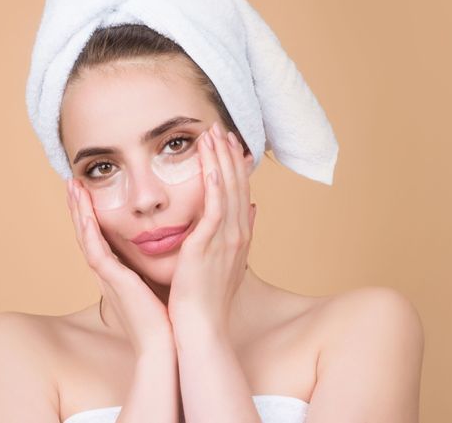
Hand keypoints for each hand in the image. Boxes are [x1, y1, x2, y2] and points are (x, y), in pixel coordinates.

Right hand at [66, 178, 173, 354]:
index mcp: (117, 273)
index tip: (88, 191)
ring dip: (78, 211)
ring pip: (86, 237)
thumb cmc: (165, 319)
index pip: (100, 236)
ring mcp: (107, 277)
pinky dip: (88, 231)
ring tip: (72, 187)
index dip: (91, 213)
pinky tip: (84, 213)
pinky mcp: (114, 282)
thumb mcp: (157, 285)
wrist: (166, 345)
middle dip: (78, 207)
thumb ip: (154, 268)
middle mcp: (107, 273)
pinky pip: (95, 251)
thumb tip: (168, 249)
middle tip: (72, 181)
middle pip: (86, 232)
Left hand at [167, 121, 256, 339]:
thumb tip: (251, 209)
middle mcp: (237, 232)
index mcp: (240, 235)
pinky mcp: (209, 244)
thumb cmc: (207, 297)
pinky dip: (214, 185)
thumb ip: (238, 234)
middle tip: (221, 127)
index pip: (240, 191)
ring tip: (212, 135)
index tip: (230, 143)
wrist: (201, 324)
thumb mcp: (228, 262)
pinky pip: (214, 208)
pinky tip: (211, 166)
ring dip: (220, 160)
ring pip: (226, 190)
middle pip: (236, 184)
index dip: (235, 165)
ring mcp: (225, 238)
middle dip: (228, 154)